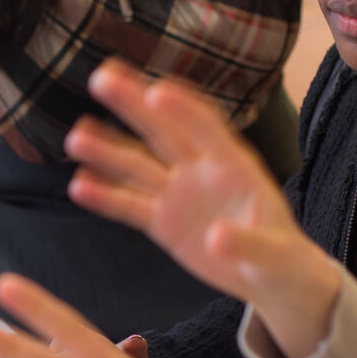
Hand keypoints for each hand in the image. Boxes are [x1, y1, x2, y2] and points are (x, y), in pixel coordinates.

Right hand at [65, 60, 340, 357]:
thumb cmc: (281, 259)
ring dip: (108, 151)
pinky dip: (106, 197)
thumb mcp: (273, 256)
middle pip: (163, 132)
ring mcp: (179, 194)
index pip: (206, 128)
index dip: (183, 108)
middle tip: (100, 79)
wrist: (269, 279)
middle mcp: (202, 171)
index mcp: (235, 167)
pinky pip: (130, 206)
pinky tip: (78, 186)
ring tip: (75, 137)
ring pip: (139, 166)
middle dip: (133, 105)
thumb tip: (217, 237)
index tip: (156, 91)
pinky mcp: (163, 222)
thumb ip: (247, 244)